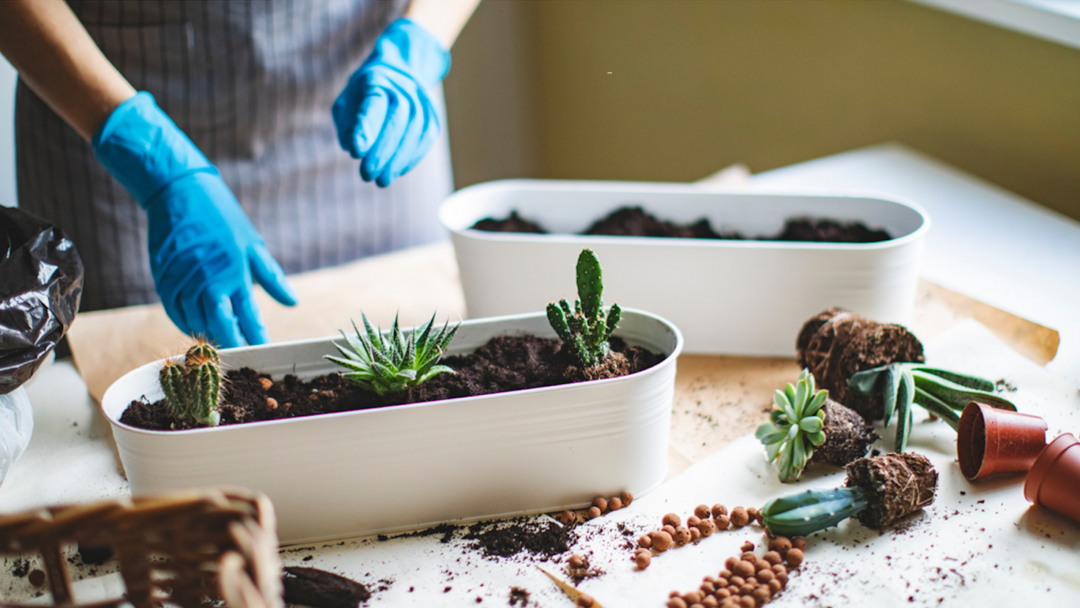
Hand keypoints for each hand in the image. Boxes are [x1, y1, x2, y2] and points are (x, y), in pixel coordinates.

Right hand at [93, 93, 296, 347]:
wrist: (179, 191)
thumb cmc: (223, 218)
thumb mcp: (253, 245)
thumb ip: (272, 277)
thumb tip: (293, 302)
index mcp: (235, 272)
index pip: (248, 317)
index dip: (256, 338)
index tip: (264, 349)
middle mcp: (208, 281)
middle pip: (219, 326)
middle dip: (231, 343)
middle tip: (240, 351)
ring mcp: (182, 281)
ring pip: (194, 322)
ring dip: (208, 334)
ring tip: (221, 340)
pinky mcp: (163, 279)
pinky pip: (174, 312)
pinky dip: (186, 323)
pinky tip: (198, 325)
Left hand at [332, 18, 450, 186]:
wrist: (396, 77)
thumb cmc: (363, 98)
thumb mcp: (346, 106)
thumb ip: (348, 126)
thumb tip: (356, 149)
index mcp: (376, 79)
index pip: (373, 103)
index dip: (366, 128)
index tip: (356, 152)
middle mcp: (403, 86)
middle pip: (398, 117)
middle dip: (382, 150)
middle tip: (367, 174)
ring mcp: (422, 101)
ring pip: (415, 130)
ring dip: (397, 159)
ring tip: (381, 180)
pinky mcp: (432, 117)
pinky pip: (426, 139)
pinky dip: (411, 158)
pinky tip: (397, 172)